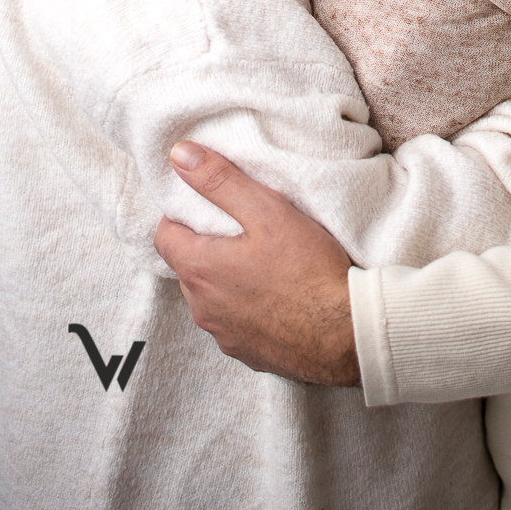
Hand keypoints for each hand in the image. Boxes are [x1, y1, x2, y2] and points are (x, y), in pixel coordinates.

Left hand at [153, 143, 360, 385]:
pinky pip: (235, 324)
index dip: (181, 216)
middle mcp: (203, 309)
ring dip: (227, 280)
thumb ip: (220, 181)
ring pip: (211, 298)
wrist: (345, 332)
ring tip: (264, 262)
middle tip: (243, 229)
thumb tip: (180, 155)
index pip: (164, 236)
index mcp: (200, 270)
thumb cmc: (308, 269)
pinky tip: (278, 295)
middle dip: (207, 246)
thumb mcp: (266, 210)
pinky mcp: (248, 354)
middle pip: (189, 267)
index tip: (209, 205)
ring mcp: (225, 336)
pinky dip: (247, 307)